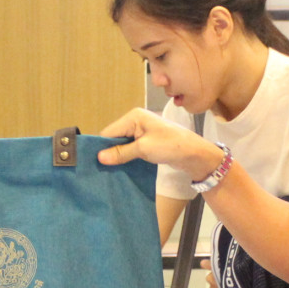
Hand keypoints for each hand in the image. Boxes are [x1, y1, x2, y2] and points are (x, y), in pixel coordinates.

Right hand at [96, 108, 224, 176]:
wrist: (194, 154)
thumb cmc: (170, 146)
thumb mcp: (143, 149)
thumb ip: (121, 152)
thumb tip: (100, 157)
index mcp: (134, 117)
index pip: (109, 132)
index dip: (102, 147)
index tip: (94, 162)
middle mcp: (136, 121)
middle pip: (114, 138)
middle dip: (109, 152)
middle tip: (101, 169)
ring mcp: (141, 132)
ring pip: (122, 145)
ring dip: (118, 156)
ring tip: (110, 170)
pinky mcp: (146, 142)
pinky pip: (130, 149)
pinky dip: (126, 158)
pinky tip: (121, 168)